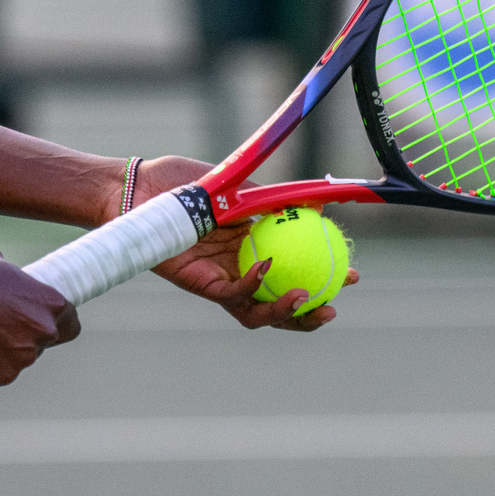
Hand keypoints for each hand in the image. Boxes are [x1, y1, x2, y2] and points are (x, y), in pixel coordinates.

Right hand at [0, 245, 79, 388]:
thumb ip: (11, 279)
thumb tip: (3, 273)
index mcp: (51, 305)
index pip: (70, 328)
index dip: (55, 329)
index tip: (38, 328)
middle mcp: (41, 335)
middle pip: (37, 348)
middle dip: (17, 342)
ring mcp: (18, 361)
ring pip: (10, 365)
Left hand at [131, 157, 359, 331]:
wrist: (142, 188)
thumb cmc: (184, 182)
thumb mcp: (238, 185)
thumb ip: (271, 198)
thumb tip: (316, 202)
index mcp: (252, 247)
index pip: (294, 269)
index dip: (323, 276)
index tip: (352, 272)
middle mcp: (238, 269)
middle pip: (280, 303)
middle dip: (310, 312)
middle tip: (336, 303)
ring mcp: (220, 280)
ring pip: (257, 311)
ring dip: (285, 313)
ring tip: (308, 301)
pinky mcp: (199, 284)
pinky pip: (231, 295)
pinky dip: (253, 286)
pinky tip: (268, 270)